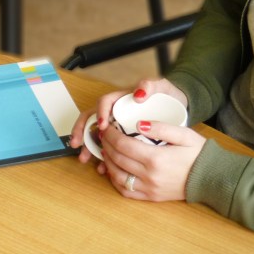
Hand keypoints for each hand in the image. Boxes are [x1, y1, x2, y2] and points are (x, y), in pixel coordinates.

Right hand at [69, 78, 185, 158]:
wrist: (177, 108)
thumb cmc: (166, 95)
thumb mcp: (160, 87)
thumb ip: (149, 85)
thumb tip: (137, 94)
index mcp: (120, 99)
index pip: (104, 103)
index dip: (99, 113)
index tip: (102, 126)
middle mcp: (114, 112)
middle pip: (92, 119)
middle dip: (81, 131)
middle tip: (76, 143)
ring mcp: (116, 126)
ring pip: (96, 135)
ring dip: (88, 146)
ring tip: (85, 158)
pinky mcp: (122, 138)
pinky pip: (108, 147)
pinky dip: (103, 157)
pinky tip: (103, 168)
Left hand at [96, 120, 205, 200]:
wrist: (212, 178)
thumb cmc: (198, 153)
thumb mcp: (184, 134)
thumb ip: (160, 127)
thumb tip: (138, 123)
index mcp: (156, 158)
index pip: (123, 145)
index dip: (111, 135)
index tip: (107, 127)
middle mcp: (149, 176)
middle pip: (117, 159)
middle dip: (106, 145)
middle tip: (103, 136)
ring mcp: (149, 188)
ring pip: (118, 176)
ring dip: (107, 162)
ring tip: (106, 150)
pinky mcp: (151, 197)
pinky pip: (126, 191)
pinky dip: (115, 180)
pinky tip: (114, 169)